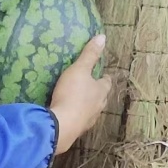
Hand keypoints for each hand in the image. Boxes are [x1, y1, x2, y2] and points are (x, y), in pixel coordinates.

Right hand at [50, 36, 111, 155]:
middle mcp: (98, 107)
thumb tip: (102, 37)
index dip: (104, 77)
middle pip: (101, 98)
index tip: (101, 74)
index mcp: (101, 91)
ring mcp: (88, 121)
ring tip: (79, 101)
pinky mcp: (77, 130)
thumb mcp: (79, 69)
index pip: (107, 82)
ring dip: (87, 106)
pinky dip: (77, 116)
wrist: (61, 126)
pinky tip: (69, 114)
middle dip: (97, 92)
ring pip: (91, 111)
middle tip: (90, 86)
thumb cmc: (72, 94)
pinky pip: (79, 121)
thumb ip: (89, 55)